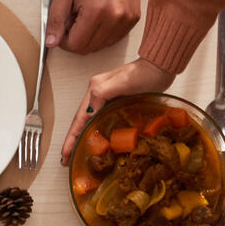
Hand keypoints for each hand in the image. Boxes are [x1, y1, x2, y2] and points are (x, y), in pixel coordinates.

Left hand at [46, 0, 142, 54]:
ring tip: (88, 13)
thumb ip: (55, 19)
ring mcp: (127, 19)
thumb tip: (51, 43)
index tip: (63, 27)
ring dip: (90, 36)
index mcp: (96, 11)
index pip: (75, 45)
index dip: (64, 40)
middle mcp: (116, 18)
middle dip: (76, 38)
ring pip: (101, 46)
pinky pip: (114, 38)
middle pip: (88, 48)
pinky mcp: (134, 18)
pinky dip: (103, 32)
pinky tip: (100, 14)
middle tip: (75, 17)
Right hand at [59, 56, 176, 162]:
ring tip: (76, 152)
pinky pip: (101, 120)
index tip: (65, 153)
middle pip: (81, 121)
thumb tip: (89, 112)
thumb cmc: (143, 74)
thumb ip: (101, 94)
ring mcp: (107, 99)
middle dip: (72, 140)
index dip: (72, 137)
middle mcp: (97, 95)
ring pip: (90, 121)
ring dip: (82, 137)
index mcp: (95, 90)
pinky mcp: (117, 103)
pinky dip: (96, 132)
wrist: (158, 68)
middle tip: (66, 157)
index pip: (79, 118)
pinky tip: (97, 140)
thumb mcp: (120, 82)